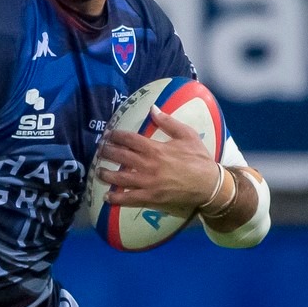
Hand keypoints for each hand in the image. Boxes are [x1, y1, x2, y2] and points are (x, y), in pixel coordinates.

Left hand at [98, 106, 219, 211]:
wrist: (209, 183)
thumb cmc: (199, 158)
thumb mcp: (187, 135)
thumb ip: (168, 122)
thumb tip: (153, 108)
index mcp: (156, 148)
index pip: (129, 140)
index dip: (116, 136)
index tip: (108, 134)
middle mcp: (148, 165)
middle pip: (121, 157)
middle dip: (107, 152)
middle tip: (99, 150)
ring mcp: (148, 182)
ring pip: (121, 178)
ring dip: (106, 174)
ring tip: (98, 171)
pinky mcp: (151, 197)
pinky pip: (130, 198)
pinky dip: (117, 198)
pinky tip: (107, 197)